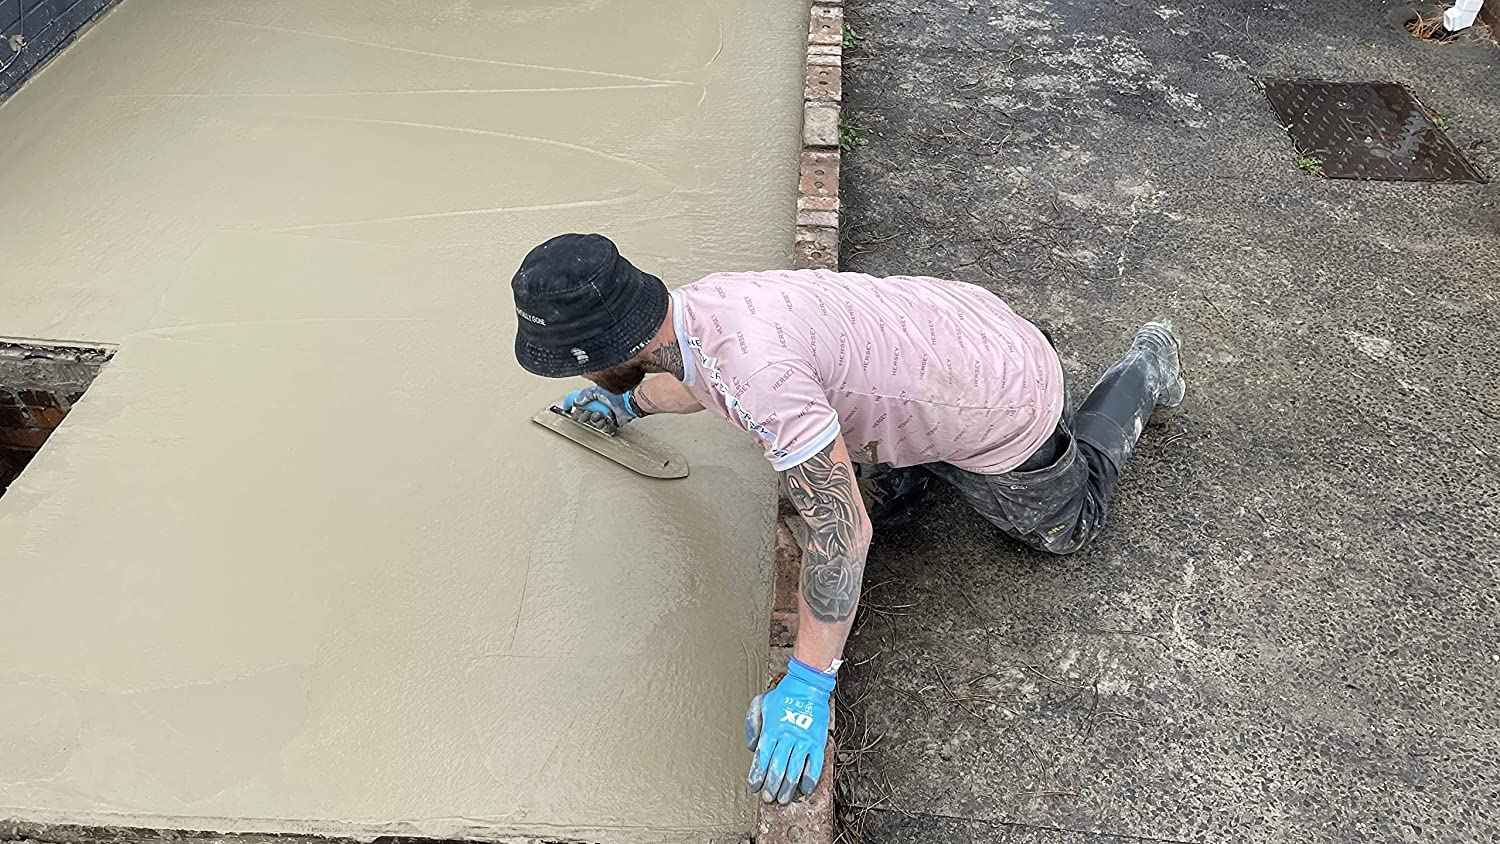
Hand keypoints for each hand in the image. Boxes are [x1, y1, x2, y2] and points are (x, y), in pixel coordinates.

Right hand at [560, 386, 638, 431]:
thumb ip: (585, 396)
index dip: (575, 409)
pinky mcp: (613, 423)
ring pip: (594, 423)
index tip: (568, 410)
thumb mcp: (597, 391)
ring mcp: (606, 416)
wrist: (629, 402)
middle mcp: (600, 408)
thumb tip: (576, 402)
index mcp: (595, 400)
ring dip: (595, 420)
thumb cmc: (616, 394)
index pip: (581, 406)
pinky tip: (607, 419)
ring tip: (600, 415)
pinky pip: (605, 428)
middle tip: (586, 414)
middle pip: (585, 417)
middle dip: (583, 416)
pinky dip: (605, 424)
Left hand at [745, 657, 833, 803]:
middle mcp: (787, 738)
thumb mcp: (760, 704)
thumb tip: (751, 746)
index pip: (762, 759)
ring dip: (788, 788)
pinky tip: (804, 790)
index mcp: (771, 730)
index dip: (757, 776)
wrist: (807, 685)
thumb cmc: (783, 694)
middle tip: (768, 798)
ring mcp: (803, 741)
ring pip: (794, 770)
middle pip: (777, 768)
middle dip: (771, 786)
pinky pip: (814, 766)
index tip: (754, 788)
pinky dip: (809, 781)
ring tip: (783, 799)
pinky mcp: (817, 743)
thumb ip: (752, 725)